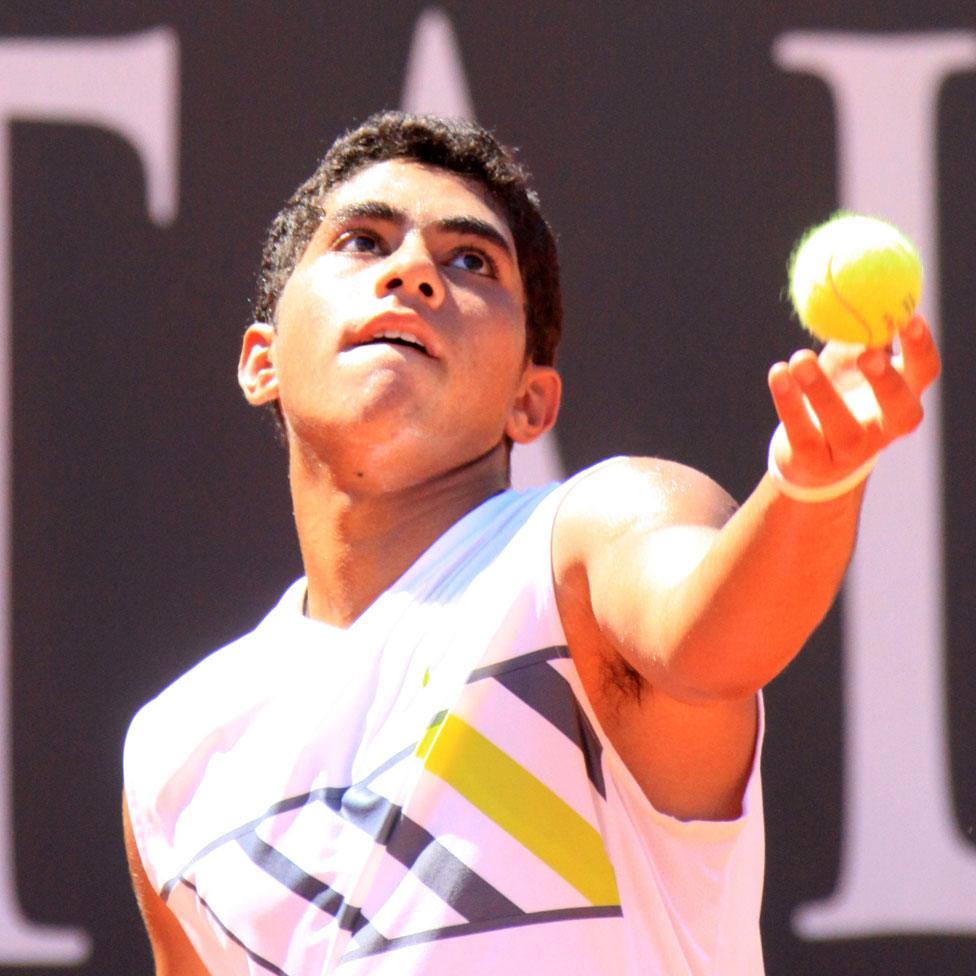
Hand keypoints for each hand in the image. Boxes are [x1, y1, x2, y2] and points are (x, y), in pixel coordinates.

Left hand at [767, 315, 940, 488]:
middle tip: (868, 352)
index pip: (923, 372)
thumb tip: (856, 285)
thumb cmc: (834, 394)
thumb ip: (855, 331)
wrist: (808, 455)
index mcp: (901, 396)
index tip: (908, 317)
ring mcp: (850, 450)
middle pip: (901, 410)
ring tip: (800, 358)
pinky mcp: (814, 461)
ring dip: (821, 391)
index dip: (920, 347)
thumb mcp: (846, 362)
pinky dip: (788, 402)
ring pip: (843, 427)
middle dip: (887, 382)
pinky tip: (778, 373)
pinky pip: (801, 431)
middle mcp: (884, 428)